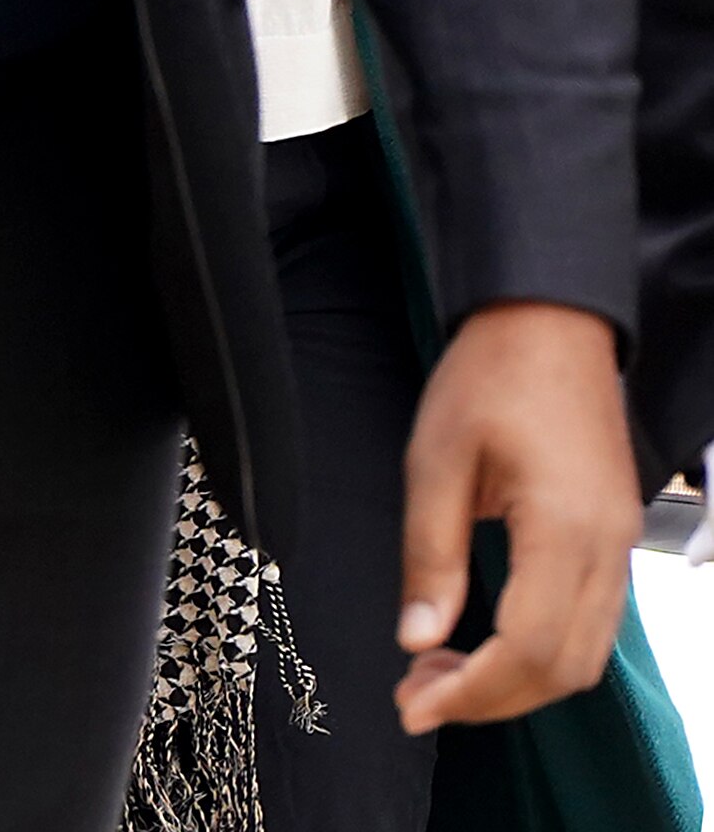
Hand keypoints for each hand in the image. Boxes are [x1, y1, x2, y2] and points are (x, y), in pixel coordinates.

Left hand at [394, 299, 638, 733]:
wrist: (549, 324)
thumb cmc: (488, 378)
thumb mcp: (434, 462)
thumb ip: (430, 557)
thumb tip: (417, 639)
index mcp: (564, 530)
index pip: (527, 649)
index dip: (471, 693)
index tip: (413, 708)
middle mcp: (607, 551)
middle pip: (563, 669)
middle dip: (490, 700)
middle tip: (416, 699)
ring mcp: (619, 548)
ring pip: (584, 656)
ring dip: (514, 682)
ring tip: (437, 674)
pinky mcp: (613, 540)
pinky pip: (591, 624)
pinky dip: (539, 652)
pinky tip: (481, 643)